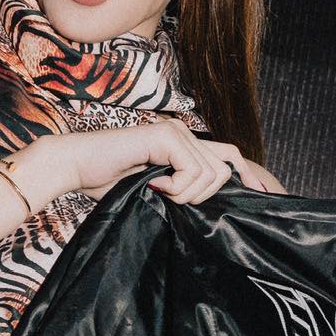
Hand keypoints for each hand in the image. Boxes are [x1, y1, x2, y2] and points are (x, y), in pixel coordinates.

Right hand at [17, 120, 285, 207]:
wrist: (75, 167)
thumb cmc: (106, 182)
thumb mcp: (154, 190)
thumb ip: (181, 190)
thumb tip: (209, 204)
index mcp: (182, 145)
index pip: (228, 156)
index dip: (247, 174)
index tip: (260, 194)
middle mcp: (183, 133)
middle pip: (225, 167)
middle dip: (207, 193)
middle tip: (174, 199)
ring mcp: (174, 132)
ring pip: (211, 172)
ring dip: (188, 193)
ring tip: (161, 192)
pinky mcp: (164, 136)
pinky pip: (192, 170)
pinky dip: (177, 186)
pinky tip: (154, 184)